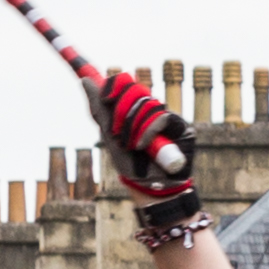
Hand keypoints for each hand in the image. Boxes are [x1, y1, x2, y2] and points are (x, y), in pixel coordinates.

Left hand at [92, 64, 195, 201]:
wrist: (150, 188)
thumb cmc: (130, 165)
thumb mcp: (109, 135)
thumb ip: (99, 108)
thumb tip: (86, 80)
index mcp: (135, 109)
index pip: (126, 85)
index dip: (114, 86)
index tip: (104, 96)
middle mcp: (153, 110)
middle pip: (135, 91)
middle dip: (121, 110)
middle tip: (115, 131)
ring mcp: (169, 118)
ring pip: (147, 104)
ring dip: (132, 126)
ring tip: (129, 145)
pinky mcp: (182, 128)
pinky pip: (161, 118)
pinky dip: (147, 131)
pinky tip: (141, 145)